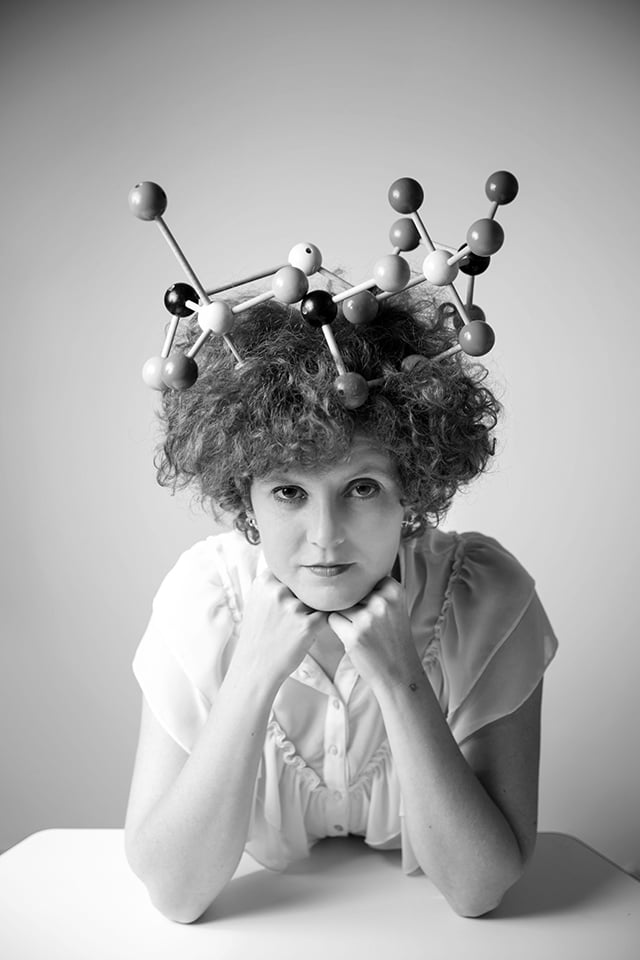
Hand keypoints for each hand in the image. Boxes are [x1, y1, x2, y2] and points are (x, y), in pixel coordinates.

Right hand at [234, 570, 327, 687]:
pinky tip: (308, 631)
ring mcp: (293, 608)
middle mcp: (278, 591)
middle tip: (291, 616)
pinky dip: (320, 622)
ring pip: (315, 600)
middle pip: (305, 585)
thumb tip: (294, 571)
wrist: (255, 667)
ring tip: (295, 627)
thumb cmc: (257, 634)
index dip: (294, 584)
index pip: (291, 571)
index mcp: (264, 582)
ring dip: (311, 611)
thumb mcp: (256, 601)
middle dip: (303, 598)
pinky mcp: (307, 626)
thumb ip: (273, 585)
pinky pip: (324, 616)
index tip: (291, 594)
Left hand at [327, 577, 420, 690]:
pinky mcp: (354, 635)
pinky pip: (333, 619)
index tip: (374, 608)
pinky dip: (338, 627)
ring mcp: (368, 618)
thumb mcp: (395, 608)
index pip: (364, 579)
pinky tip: (354, 638)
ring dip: (345, 616)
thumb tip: (343, 577)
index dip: (364, 594)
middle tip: (370, 624)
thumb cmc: (394, 640)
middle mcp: (382, 601)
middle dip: (354, 605)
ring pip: (341, 605)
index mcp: (395, 591)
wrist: (399, 673)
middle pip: (351, 592)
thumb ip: (376, 591)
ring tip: (363, 631)